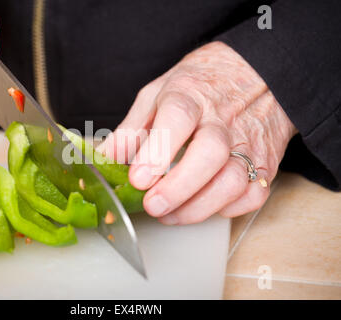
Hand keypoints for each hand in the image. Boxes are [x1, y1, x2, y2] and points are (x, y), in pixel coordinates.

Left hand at [99, 41, 296, 224]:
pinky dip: (227, 209)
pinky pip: (252, 195)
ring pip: (232, 182)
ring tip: (169, 215)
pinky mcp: (265, 162)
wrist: (256, 72)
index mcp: (190, 96)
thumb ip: (131, 129)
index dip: (157, 151)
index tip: (138, 178)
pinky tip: (203, 206)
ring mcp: (247, 143)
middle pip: (209, 154)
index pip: (178, 119)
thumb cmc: (199, 85)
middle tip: (152, 205)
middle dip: (178, 187)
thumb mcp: (157, 94)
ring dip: (198, 207)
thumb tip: (103, 160)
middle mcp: (222, 120)